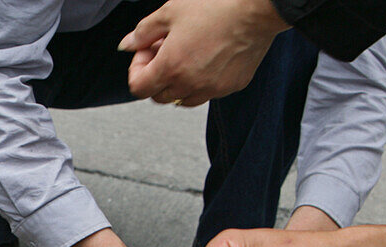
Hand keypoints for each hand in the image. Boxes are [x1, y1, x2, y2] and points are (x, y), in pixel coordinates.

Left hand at [120, 0, 289, 106]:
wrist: (258, 8)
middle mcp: (190, 84)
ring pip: (182, 98)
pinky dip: (200, 81)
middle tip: (165, 49)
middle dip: (155, 75)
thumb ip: (143, 32)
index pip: (138, 88)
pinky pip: (207, 92)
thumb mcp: (170, 12)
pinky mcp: (231, 86)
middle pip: (158, 96)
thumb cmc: (216, 5)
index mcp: (170, 67)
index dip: (136, 70)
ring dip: (177, 82)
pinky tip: (207, 57)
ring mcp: (212, 89)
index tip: (146, 52)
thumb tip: (126, 45)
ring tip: (187, 54)